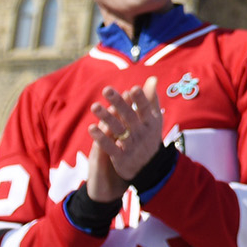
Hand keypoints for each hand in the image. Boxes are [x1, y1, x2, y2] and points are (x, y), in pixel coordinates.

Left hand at [85, 78, 166, 200]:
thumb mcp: (154, 119)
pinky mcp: (121, 157)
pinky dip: (101, 138)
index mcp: (150, 122)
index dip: (140, 99)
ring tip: (94, 106)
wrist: (150, 169)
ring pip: (118, 130)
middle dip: (118, 103)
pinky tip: (91, 128)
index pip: (145, 109)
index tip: (133, 89)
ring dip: (106, 118)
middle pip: (129, 116)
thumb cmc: (149, 137)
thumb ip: (151, 99)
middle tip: (106, 90)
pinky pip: (110, 147)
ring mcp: (131, 145)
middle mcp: (141, 133)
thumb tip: (152, 78)